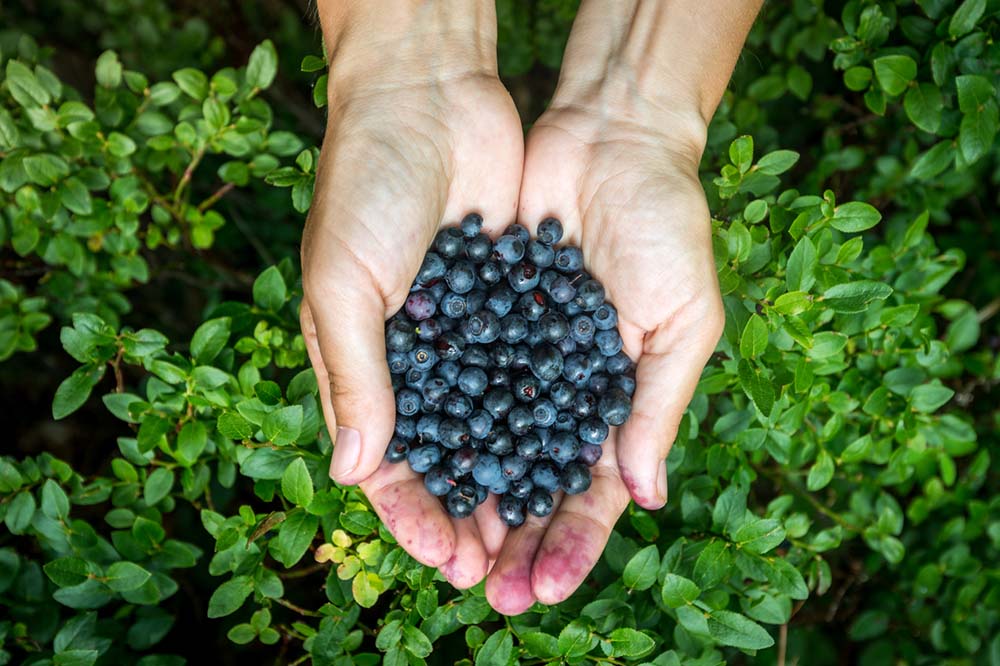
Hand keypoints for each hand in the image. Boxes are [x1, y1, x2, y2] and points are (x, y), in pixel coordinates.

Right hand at [300, 3, 522, 586]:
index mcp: (366, 363)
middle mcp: (423, 361)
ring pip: (499, 429)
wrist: (429, 98)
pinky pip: (538, 375)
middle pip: (450, 459)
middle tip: (502, 572)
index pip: (386, 462)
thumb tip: (350, 473)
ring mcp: (474, 337)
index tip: (447, 556)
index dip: (414, 515)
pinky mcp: (521, 305)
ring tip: (540, 535)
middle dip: (471, 516)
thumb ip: (351, 375)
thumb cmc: (365, 188)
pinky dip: (552, 421)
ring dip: (516, 483)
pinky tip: (576, 461)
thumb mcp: (341, 282)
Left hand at [484, 95, 723, 612]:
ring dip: (469, 503)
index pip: (593, 490)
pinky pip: (450, 381)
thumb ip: (658, 404)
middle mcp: (559, 388)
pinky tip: (415, 472)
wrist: (608, 135)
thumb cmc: (665, 225)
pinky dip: (436, 428)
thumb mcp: (681, 316)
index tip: (546, 589)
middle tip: (487, 594)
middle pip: (532, 483)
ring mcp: (514, 356)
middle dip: (513, 541)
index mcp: (617, 397)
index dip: (572, 542)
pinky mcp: (474, 316)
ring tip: (447, 555)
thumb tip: (645, 497)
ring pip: (485, 446)